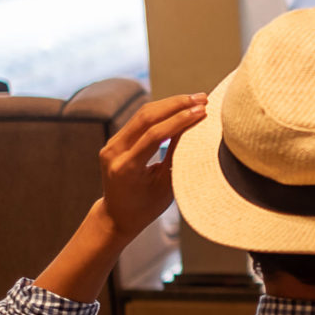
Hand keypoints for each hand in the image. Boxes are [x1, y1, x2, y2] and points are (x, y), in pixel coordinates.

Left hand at [96, 92, 207, 236]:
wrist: (117, 215)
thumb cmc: (146, 207)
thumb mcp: (166, 186)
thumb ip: (176, 157)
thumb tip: (192, 128)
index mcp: (126, 168)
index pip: (154, 135)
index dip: (180, 120)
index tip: (202, 111)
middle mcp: (114, 152)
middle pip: (146, 117)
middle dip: (176, 104)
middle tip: (202, 98)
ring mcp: (111, 144)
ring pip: (142, 114)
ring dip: (170, 104)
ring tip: (195, 99)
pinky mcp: (115, 140)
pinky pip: (139, 120)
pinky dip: (161, 111)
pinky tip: (179, 107)